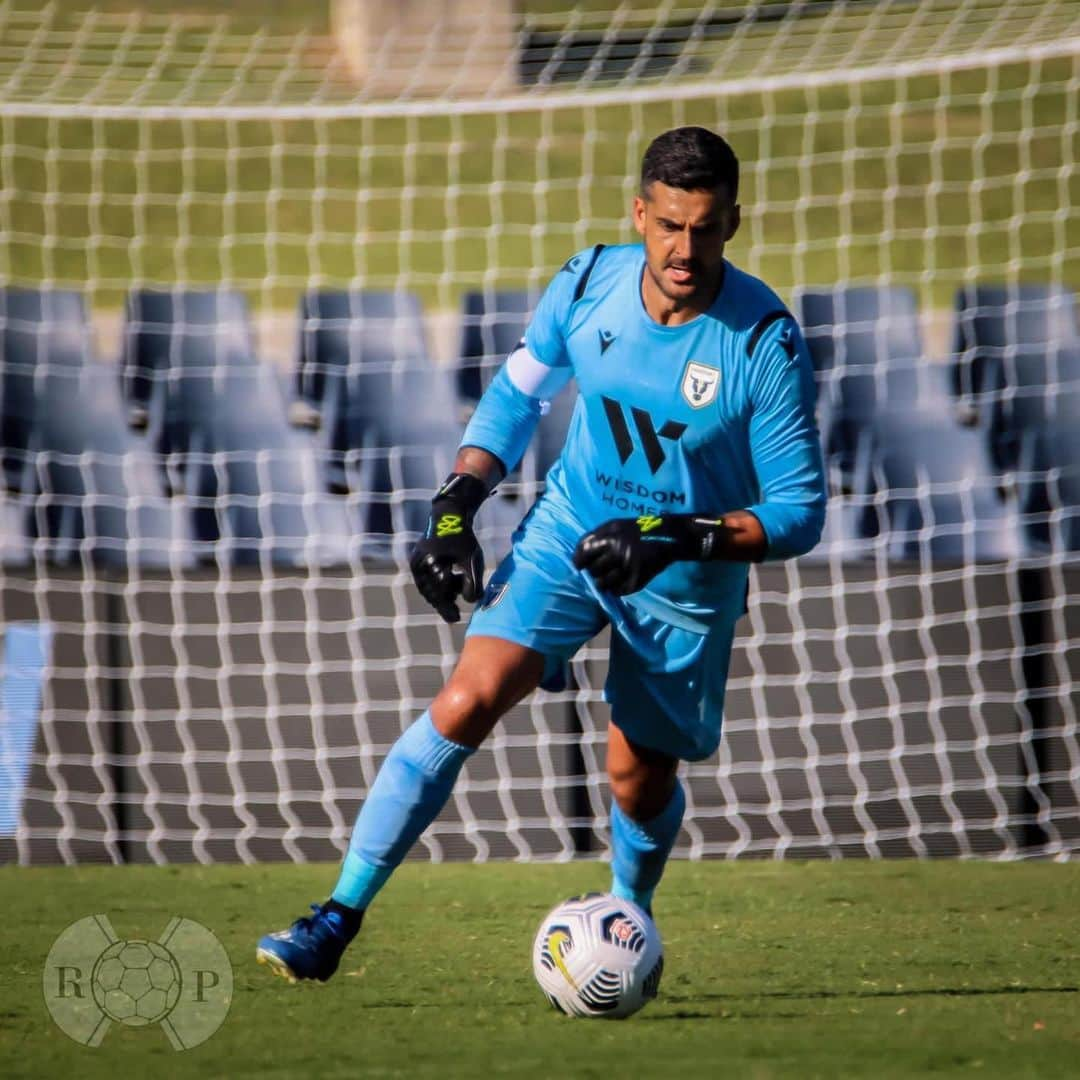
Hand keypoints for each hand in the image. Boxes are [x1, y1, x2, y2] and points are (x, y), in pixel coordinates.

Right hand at [410, 474, 488, 622]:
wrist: (449, 516)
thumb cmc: (463, 538)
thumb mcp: (472, 560)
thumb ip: (473, 582)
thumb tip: (470, 602)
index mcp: (432, 562)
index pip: (439, 592)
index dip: (447, 608)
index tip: (456, 618)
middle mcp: (419, 563)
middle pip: (431, 593)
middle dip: (443, 604)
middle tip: (454, 616)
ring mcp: (416, 562)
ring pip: (427, 588)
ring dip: (440, 594)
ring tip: (455, 597)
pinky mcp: (417, 560)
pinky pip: (425, 580)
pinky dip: (436, 586)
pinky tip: (450, 588)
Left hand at [573, 515, 695, 595]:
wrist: (667, 538)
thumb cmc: (635, 529)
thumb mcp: (613, 525)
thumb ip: (594, 537)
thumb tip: (576, 555)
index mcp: (610, 538)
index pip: (583, 554)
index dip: (578, 561)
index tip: (579, 566)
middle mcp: (618, 553)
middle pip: (593, 571)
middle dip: (593, 571)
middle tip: (598, 570)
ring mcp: (628, 568)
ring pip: (603, 584)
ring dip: (602, 583)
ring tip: (607, 579)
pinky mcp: (637, 581)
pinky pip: (617, 592)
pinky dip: (615, 589)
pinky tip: (618, 583)